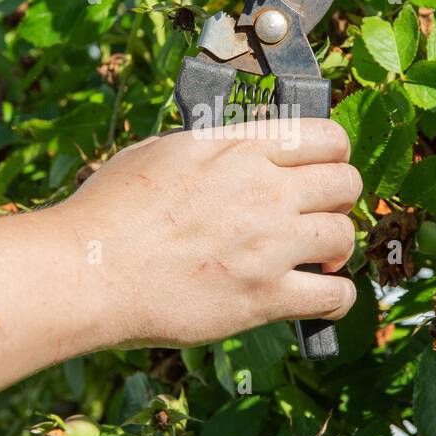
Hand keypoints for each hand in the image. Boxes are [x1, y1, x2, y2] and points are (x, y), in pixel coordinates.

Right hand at [58, 119, 360, 347]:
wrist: (88, 271)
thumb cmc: (108, 211)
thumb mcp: (161, 152)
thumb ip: (212, 148)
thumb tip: (235, 151)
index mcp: (239, 150)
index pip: (327, 138)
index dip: (333, 155)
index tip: (323, 171)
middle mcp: (264, 191)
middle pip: (347, 183)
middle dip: (339, 199)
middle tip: (318, 214)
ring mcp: (269, 245)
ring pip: (344, 236)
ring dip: (336, 247)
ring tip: (316, 258)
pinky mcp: (264, 298)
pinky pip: (335, 296)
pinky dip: (337, 296)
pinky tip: (322, 295)